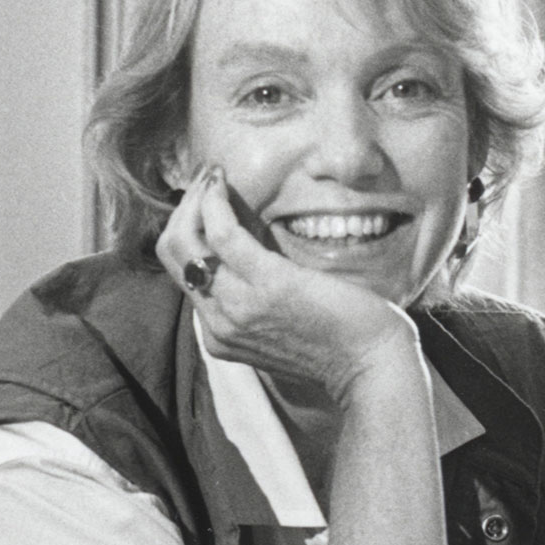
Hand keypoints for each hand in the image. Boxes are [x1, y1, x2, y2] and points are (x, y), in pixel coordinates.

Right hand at [156, 169, 422, 405]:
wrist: (371, 367)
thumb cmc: (342, 340)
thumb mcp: (284, 321)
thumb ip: (260, 294)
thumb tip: (255, 242)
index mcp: (221, 333)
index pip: (183, 273)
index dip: (190, 230)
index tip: (208, 201)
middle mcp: (219, 323)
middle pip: (173, 255)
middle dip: (183, 211)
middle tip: (206, 182)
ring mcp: (238, 306)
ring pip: (184, 242)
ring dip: (196, 199)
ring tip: (214, 177)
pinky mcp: (267, 284)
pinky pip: (221, 234)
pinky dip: (215, 202)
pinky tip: (223, 184)